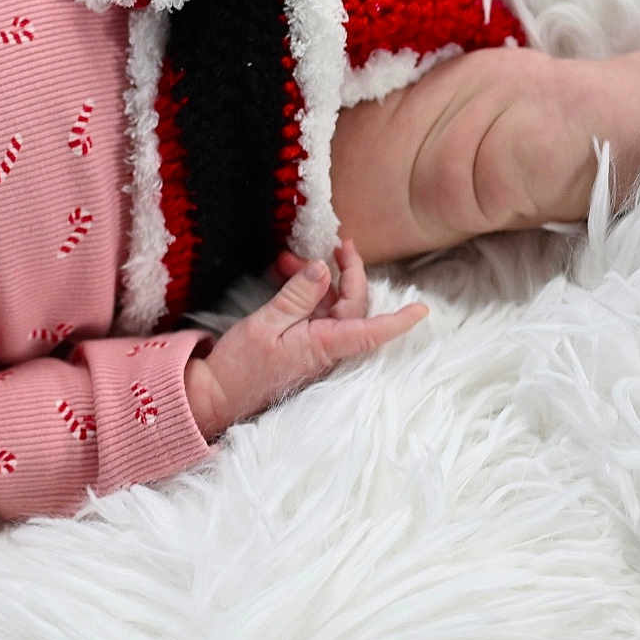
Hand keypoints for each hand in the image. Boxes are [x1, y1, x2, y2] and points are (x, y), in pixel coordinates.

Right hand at [184, 239, 427, 438]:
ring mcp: (315, 349)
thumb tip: (322, 268)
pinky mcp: (302, 348)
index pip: (371, 331)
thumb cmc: (239, 367)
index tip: (422, 309)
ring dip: (317, 279)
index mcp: (323, 344)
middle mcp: (326, 348)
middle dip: (345, 271)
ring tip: (288, 260)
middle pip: (352, 305)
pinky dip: (306, 293)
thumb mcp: (264, 324)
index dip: (398, 321)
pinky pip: (315, 315)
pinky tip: (286, 276)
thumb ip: (296, 295)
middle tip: (335, 243)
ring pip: (332, 306)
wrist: (217, 396)